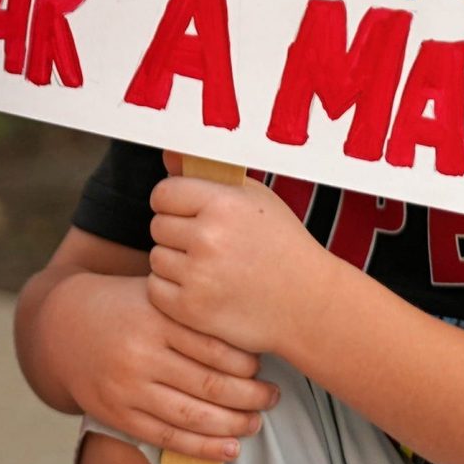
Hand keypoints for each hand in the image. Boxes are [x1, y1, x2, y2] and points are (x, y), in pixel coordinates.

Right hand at [47, 267, 281, 463]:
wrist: (61, 326)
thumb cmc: (122, 306)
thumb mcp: (154, 292)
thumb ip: (193, 310)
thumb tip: (251, 335)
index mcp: (156, 318)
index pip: (216, 347)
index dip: (249, 364)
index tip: (264, 366)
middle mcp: (141, 354)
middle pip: (210, 384)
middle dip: (250, 397)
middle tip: (272, 398)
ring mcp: (127, 388)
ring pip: (192, 415)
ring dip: (233, 425)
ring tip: (256, 423)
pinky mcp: (117, 414)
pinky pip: (166, 437)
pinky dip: (202, 448)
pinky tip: (229, 449)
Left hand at [147, 169, 327, 354]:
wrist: (308, 302)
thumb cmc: (282, 245)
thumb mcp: (254, 198)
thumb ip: (208, 175)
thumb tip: (168, 154)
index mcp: (223, 204)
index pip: (163, 194)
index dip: (175, 202)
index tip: (189, 212)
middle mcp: (208, 238)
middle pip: (157, 226)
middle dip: (177, 233)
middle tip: (208, 244)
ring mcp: (198, 276)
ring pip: (156, 258)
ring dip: (175, 262)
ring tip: (209, 267)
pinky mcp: (191, 309)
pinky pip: (155, 289)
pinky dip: (172, 290)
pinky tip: (201, 288)